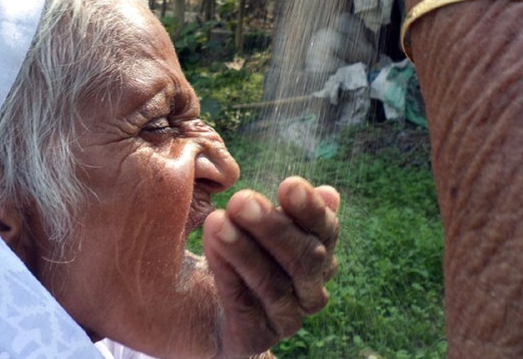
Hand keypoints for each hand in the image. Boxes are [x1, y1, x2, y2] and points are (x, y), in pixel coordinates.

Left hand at [202, 177, 339, 357]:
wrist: (194, 302)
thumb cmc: (227, 247)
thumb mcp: (246, 217)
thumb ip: (280, 205)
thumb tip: (328, 192)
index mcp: (316, 255)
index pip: (326, 231)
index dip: (311, 209)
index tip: (289, 185)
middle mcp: (309, 291)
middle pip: (306, 259)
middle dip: (274, 228)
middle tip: (241, 201)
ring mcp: (284, 319)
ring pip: (275, 285)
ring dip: (244, 250)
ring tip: (217, 221)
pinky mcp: (253, 339)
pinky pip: (244, 305)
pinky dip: (228, 272)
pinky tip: (212, 245)